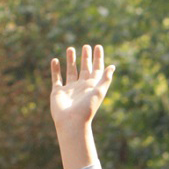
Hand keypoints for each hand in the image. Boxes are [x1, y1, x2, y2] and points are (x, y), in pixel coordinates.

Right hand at [49, 44, 114, 168]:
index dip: (98, 58)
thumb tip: (112, 67)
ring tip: (70, 48)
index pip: (96, 69)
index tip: (98, 46)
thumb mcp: (99, 92)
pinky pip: (56, 78)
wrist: (72, 122)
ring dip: (71, 60)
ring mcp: (70, 89)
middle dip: (86, 58)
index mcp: (92, 86)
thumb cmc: (87, 108)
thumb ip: (105, 79)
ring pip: (71, 71)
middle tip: (86, 46)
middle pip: (84, 68)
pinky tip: (55, 60)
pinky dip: (55, 70)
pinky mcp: (58, 92)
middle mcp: (81, 86)